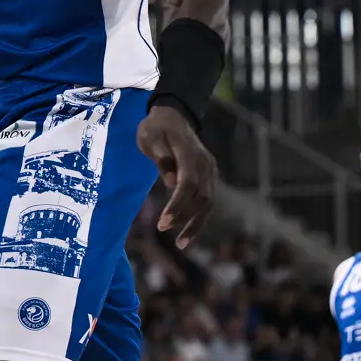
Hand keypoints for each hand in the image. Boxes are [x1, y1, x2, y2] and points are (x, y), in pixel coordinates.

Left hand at [140, 102, 216, 249]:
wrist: (174, 115)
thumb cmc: (156, 127)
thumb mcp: (150, 136)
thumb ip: (160, 156)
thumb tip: (171, 181)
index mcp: (190, 154)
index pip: (188, 185)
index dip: (177, 206)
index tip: (163, 223)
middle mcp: (205, 165)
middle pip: (202, 198)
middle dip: (185, 219)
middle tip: (163, 230)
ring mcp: (210, 171)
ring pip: (208, 203)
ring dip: (196, 225)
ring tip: (181, 245)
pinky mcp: (209, 177)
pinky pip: (207, 201)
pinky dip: (199, 218)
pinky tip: (188, 234)